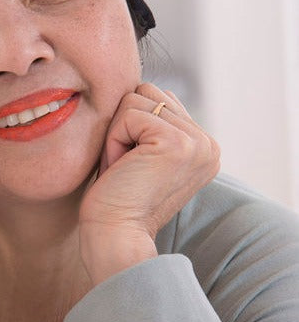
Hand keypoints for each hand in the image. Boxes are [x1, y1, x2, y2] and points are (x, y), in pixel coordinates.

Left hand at [79, 83, 219, 284]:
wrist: (115, 235)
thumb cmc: (118, 195)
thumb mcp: (145, 152)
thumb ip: (155, 121)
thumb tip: (142, 86)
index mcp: (203, 145)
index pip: (158, 99)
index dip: (132, 124)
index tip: (134, 163)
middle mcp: (206, 142)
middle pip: (147, 92)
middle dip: (125, 124)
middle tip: (127, 164)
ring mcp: (196, 142)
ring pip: (136, 99)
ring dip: (118, 131)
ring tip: (125, 166)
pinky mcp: (176, 142)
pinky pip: (128, 114)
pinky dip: (114, 139)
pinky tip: (121, 168)